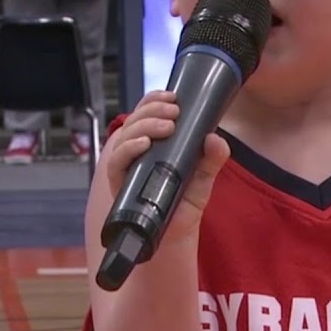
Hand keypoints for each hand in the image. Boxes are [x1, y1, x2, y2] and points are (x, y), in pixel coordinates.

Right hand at [105, 91, 230, 244]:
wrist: (177, 234)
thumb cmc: (185, 201)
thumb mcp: (205, 176)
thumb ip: (214, 157)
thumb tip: (214, 138)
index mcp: (153, 142)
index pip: (146, 112)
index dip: (154, 99)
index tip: (172, 95)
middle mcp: (136, 150)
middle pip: (135, 120)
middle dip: (153, 110)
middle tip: (174, 112)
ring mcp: (127, 166)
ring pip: (125, 136)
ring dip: (144, 125)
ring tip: (166, 126)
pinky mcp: (120, 183)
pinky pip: (116, 162)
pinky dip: (128, 149)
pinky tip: (144, 144)